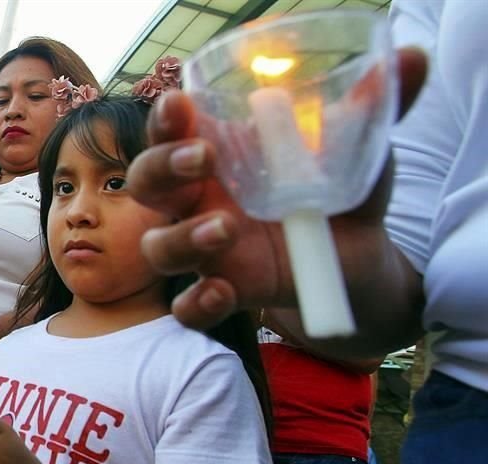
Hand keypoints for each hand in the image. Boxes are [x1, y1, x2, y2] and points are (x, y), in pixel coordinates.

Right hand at [125, 48, 428, 330]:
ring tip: (226, 230)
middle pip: (146, 183)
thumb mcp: (357, 150)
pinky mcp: (225, 291)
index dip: (166, 118)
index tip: (180, 105)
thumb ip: (372, 111)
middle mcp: (199, 199)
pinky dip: (197, 303)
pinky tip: (223, 293)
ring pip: (158, 247)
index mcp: (218, 155)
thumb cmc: (340, 193)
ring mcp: (205, 249)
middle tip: (203, 160)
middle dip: (162, 169)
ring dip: (182, 237)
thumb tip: (412, 60)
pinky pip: (188, 306)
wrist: (356, 261)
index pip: (172, 130)